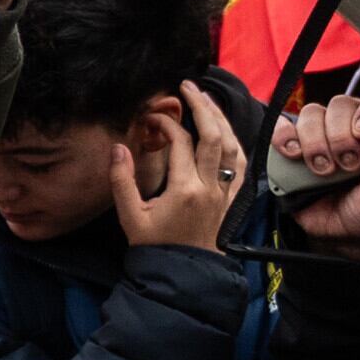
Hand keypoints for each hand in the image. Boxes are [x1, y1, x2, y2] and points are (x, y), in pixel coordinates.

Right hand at [112, 92, 240, 247]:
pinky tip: (227, 131)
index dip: (166, 124)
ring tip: (206, 100)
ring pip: (232, 146)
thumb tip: (118, 147)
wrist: (181, 273)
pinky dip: (236, 143)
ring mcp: (224, 193)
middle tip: (187, 86)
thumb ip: (121, 181)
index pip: (181, 143)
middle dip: (201, 106)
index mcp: (185, 190)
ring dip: (221, 119)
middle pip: (213, 136)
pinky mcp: (230, 199)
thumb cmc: (154, 246)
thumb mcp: (130, 216)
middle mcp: (210, 187)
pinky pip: (240, 165)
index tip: (151, 117)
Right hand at [269, 78, 359, 256]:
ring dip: (316, 144)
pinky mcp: (294, 147)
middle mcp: (353, 124)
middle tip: (349, 166)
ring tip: (325, 171)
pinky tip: (295, 155)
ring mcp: (322, 134)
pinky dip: (284, 138)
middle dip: (341, 137)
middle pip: (340, 103)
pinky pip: (282, 128)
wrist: (347, 238)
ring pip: (311, 114)